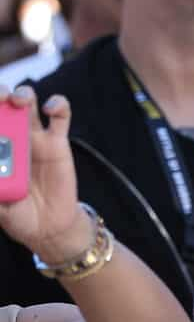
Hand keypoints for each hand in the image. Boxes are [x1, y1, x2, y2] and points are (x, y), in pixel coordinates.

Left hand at [0, 86, 87, 262]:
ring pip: (26, 104)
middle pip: (1, 104)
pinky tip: (50, 108)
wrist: (49, 227)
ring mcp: (33, 137)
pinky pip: (60, 117)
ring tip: (18, 101)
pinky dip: (58, 105)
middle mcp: (8, 137)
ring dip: (21, 94)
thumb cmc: (17, 215)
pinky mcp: (58, 142)